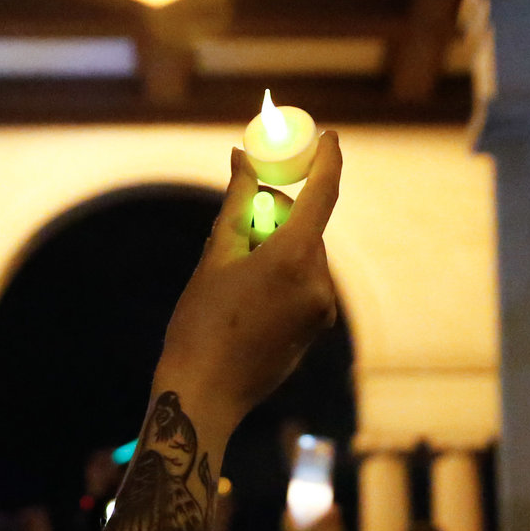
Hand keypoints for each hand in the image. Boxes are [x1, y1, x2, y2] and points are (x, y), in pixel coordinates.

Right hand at [152, 134, 342, 439]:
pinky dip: (283, 277)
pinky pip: (305, 285)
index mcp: (293, 258)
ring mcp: (322, 308)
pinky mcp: (318, 328)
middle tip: (241, 223)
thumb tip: (242, 160)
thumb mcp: (214, 257)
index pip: (323, 193)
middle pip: (308, 228)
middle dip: (279, 217)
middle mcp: (319, 282)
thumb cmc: (201, 324)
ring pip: (305, 258)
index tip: (328, 136)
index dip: (328, 159)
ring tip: (235, 275)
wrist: (207, 393)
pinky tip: (248, 300)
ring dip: (278, 250)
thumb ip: (236, 204)